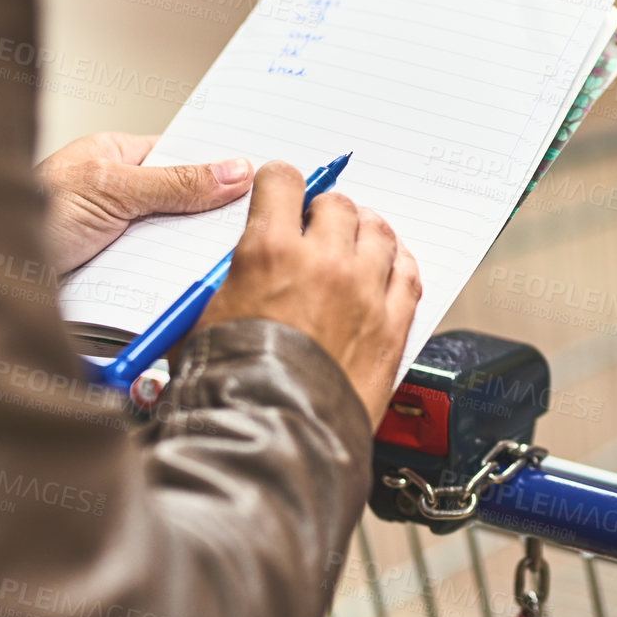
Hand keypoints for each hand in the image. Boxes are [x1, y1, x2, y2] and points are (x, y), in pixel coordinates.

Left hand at [35, 132, 252, 272]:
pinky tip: (191, 296)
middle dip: (210, 220)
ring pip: (172, 247)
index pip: (183, 156)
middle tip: (253, 228)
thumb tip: (233, 170)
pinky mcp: (111, 280)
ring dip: (190, 261)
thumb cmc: (21, 217)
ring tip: (225, 267)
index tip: (263, 175)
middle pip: (183, 204)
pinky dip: (170, 289)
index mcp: (113, 158)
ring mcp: (114, 238)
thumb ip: (174, 183)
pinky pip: (154, 282)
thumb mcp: (110, 191)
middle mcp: (115, 196)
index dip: (221, 165)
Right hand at [199, 161, 421, 423]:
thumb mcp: (206, 319)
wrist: (274, 435)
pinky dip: (400, 263)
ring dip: (366, 231)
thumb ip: (233, 282)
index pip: (282, 182)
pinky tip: (391, 267)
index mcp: (270, 251)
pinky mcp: (393, 325)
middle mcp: (324, 262)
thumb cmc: (233, 388)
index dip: (280, 183)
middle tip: (317, 225)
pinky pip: (409, 274)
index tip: (281, 191)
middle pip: (338, 205)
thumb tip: (242, 271)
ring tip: (357, 241)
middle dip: (324, 210)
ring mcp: (365, 292)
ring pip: (379, 233)